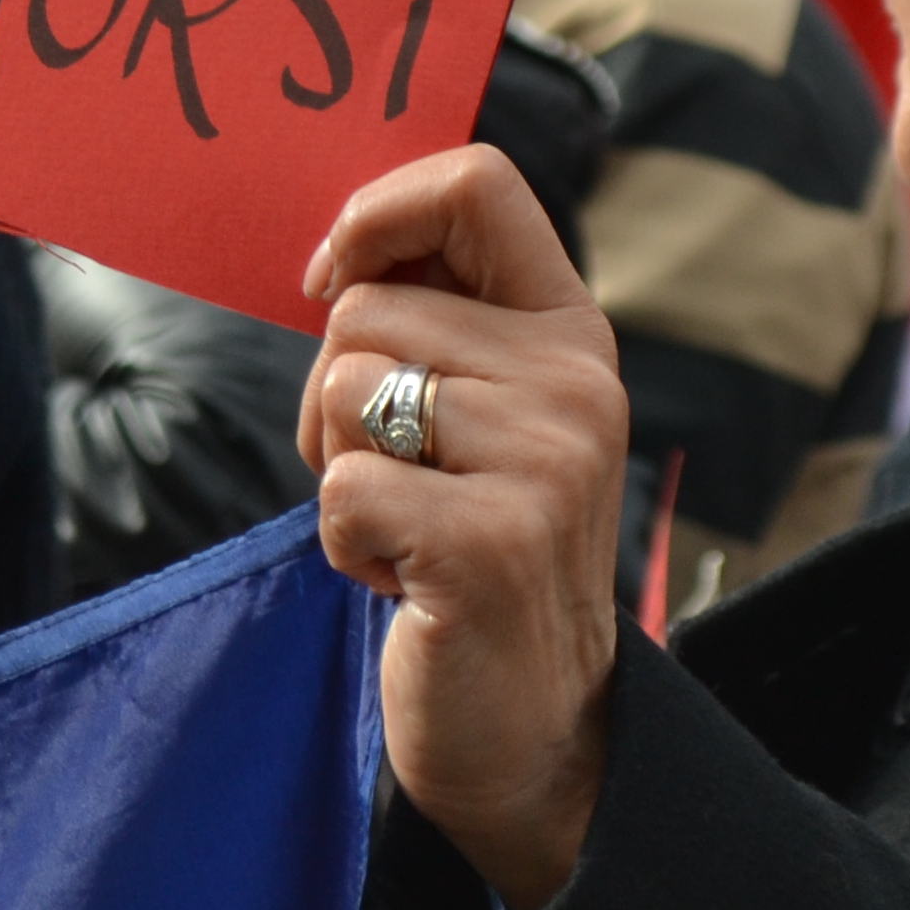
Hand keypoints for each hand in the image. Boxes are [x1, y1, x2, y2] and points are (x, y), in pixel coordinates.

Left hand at [297, 145, 628, 909]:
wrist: (530, 726)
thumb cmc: (472, 551)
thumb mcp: (485, 416)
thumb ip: (438, 324)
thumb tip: (336, 253)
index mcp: (572, 332)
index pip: (478, 184)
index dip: (378, 212)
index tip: (332, 280)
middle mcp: (576, 384)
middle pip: (365, 308)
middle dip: (334, 398)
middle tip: (395, 478)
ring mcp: (545, 464)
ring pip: (342, 392)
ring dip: (338, 473)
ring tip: (407, 530)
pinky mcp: (491, 544)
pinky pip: (340, 488)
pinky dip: (342, 542)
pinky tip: (405, 581)